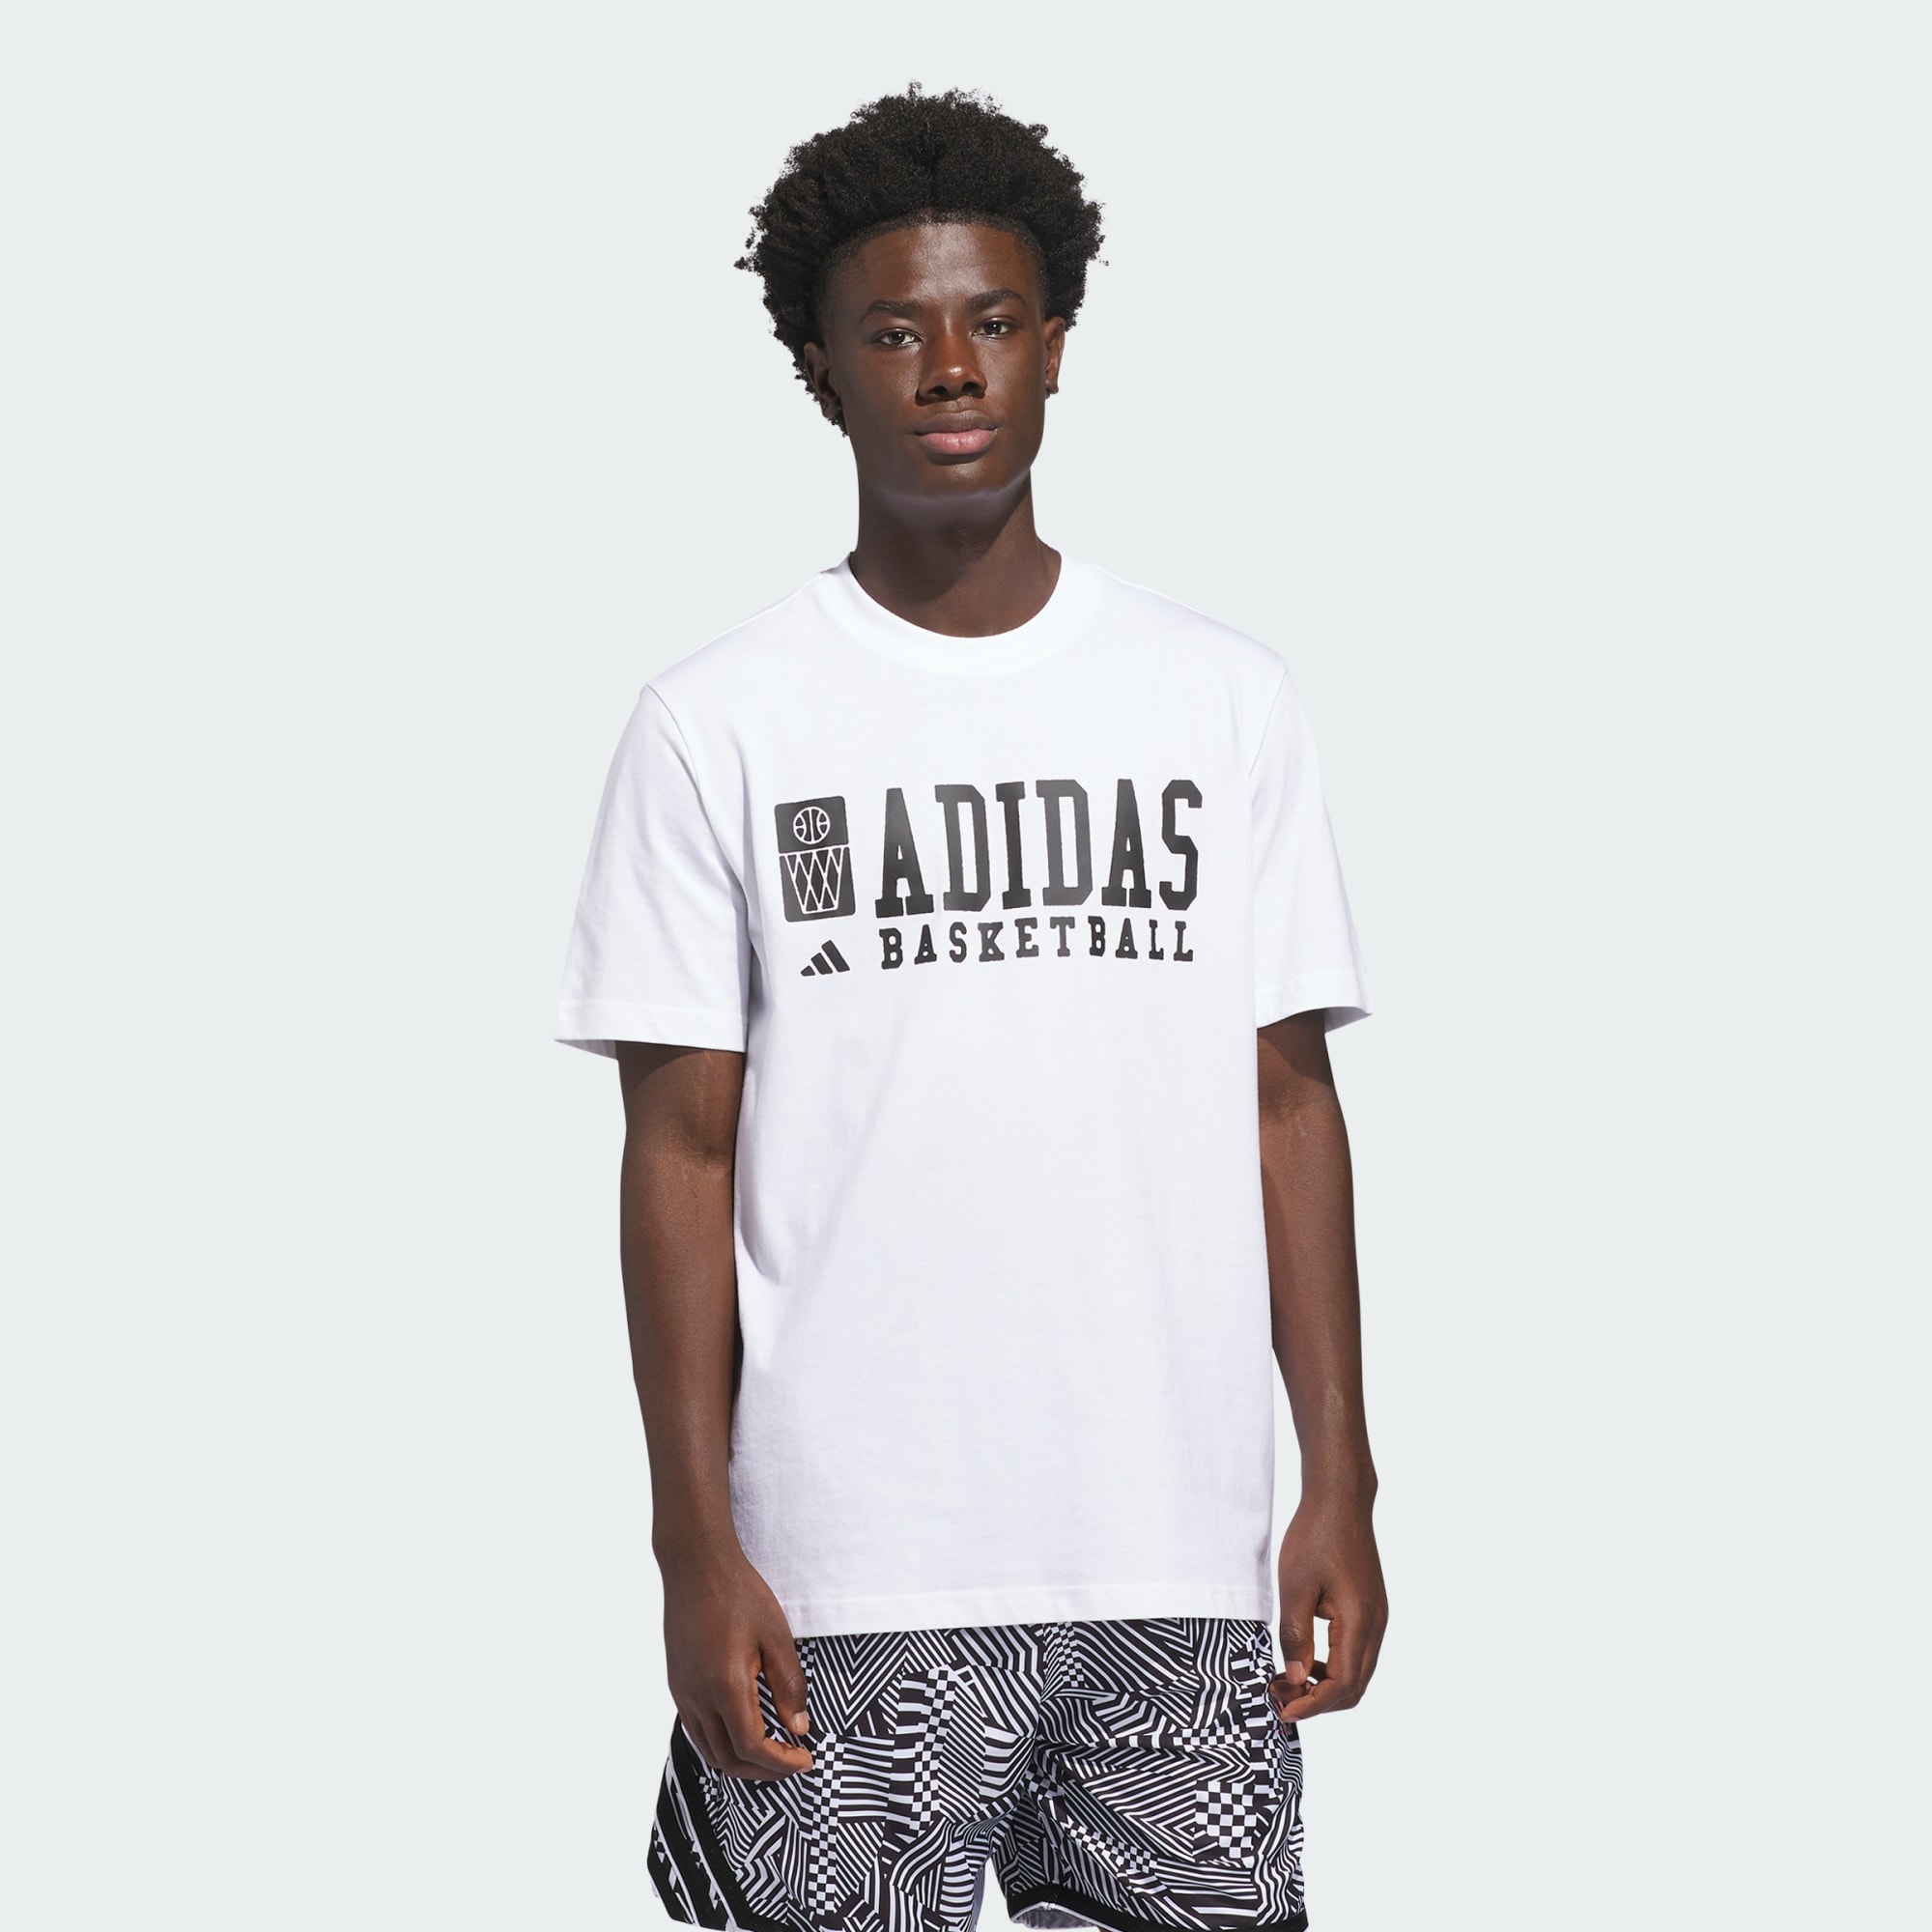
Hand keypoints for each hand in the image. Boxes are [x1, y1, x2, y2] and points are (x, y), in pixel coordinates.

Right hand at [661, 1549, 814, 1778]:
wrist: (696, 1565)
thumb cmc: (739, 1593)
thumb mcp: (776, 1635)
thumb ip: (789, 1685)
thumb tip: (799, 1728)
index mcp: (726, 1685)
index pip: (752, 1747)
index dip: (782, 1762)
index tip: (806, 1758)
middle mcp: (698, 1697)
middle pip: (728, 1759)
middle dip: (763, 1771)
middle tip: (793, 1763)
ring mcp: (683, 1693)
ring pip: (709, 1751)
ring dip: (741, 1762)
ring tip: (771, 1755)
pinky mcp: (677, 1684)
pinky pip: (697, 1731)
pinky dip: (721, 1744)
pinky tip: (742, 1732)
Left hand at [1269, 1490, 1386, 1722]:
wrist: (1340, 1500)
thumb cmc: (1315, 1536)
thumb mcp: (1294, 1586)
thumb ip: (1295, 1635)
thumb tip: (1295, 1679)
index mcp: (1358, 1622)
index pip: (1341, 1685)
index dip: (1312, 1705)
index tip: (1282, 1709)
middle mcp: (1375, 1626)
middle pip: (1354, 1688)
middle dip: (1318, 1703)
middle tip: (1281, 1697)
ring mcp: (1377, 1618)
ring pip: (1358, 1673)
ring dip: (1326, 1686)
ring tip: (1288, 1679)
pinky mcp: (1371, 1609)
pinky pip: (1358, 1653)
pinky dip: (1334, 1667)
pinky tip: (1306, 1658)